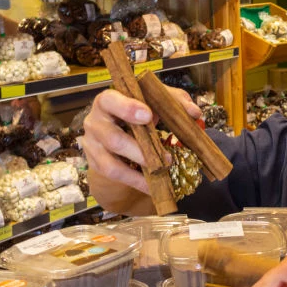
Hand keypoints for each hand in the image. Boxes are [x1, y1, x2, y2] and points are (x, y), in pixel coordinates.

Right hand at [81, 87, 200, 194]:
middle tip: (165, 157)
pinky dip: (136, 182)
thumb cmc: (136, 111)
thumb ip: (174, 100)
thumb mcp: (154, 100)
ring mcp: (92, 145)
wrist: (117, 128)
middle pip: (112, 138)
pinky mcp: (95, 163)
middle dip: (141, 149)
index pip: (110, 101)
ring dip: (139, 170)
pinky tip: (152, 186)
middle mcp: (94, 122)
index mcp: (107, 100)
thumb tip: (194, 113)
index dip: (127, 108)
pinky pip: (115, 176)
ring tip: (161, 171)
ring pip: (111, 163)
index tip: (148, 116)